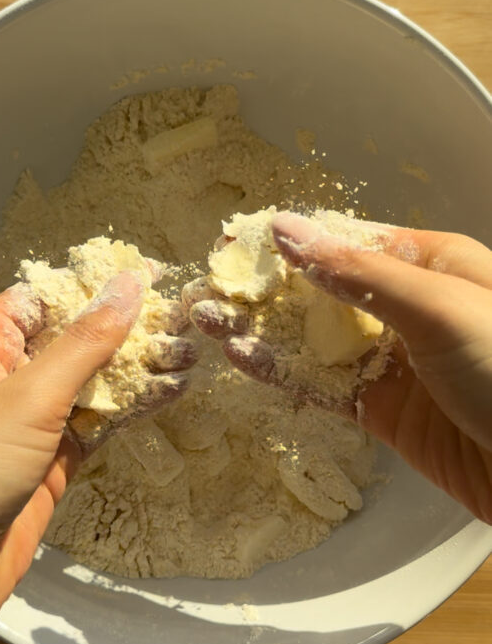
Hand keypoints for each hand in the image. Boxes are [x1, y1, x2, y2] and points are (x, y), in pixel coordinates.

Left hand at [0, 270, 192, 643]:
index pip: (47, 296)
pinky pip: (97, 421)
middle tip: (186, 316)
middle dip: (129, 327)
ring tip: (191, 351)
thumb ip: (84, 343)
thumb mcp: (25, 398)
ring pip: (92, 380)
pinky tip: (171, 391)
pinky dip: (132, 407)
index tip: (155, 274)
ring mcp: (28, 420)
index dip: (99, 284)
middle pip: (75, 336)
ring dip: (139, 367)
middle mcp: (3, 373)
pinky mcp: (49, 460)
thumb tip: (128, 284)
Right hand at [188, 210, 491, 524]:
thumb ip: (358, 274)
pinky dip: (282, 373)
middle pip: (325, 289)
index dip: (294, 239)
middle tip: (211, 277)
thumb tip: (289, 232)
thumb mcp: (439, 306)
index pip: (350, 241)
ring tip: (205, 315)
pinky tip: (240, 357)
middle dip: (268, 284)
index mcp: (434, 263)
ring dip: (262, 328)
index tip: (240, 237)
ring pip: (317, 339)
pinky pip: (325, 386)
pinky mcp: (385, 411)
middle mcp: (410, 307)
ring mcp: (396, 361)